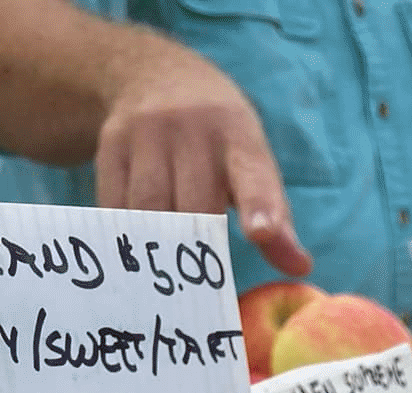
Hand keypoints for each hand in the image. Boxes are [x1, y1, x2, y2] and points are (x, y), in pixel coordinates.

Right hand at [94, 50, 310, 277]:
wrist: (158, 75)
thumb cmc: (221, 142)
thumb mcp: (254, 165)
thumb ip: (277, 218)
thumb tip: (300, 268)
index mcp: (239, 138)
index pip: (253, 174)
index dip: (259, 206)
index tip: (262, 234)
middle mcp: (193, 131)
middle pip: (195, 204)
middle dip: (199, 249)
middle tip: (203, 297)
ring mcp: (146, 134)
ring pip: (149, 207)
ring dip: (158, 249)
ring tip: (164, 286)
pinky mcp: (111, 144)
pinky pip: (114, 202)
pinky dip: (126, 236)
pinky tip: (131, 258)